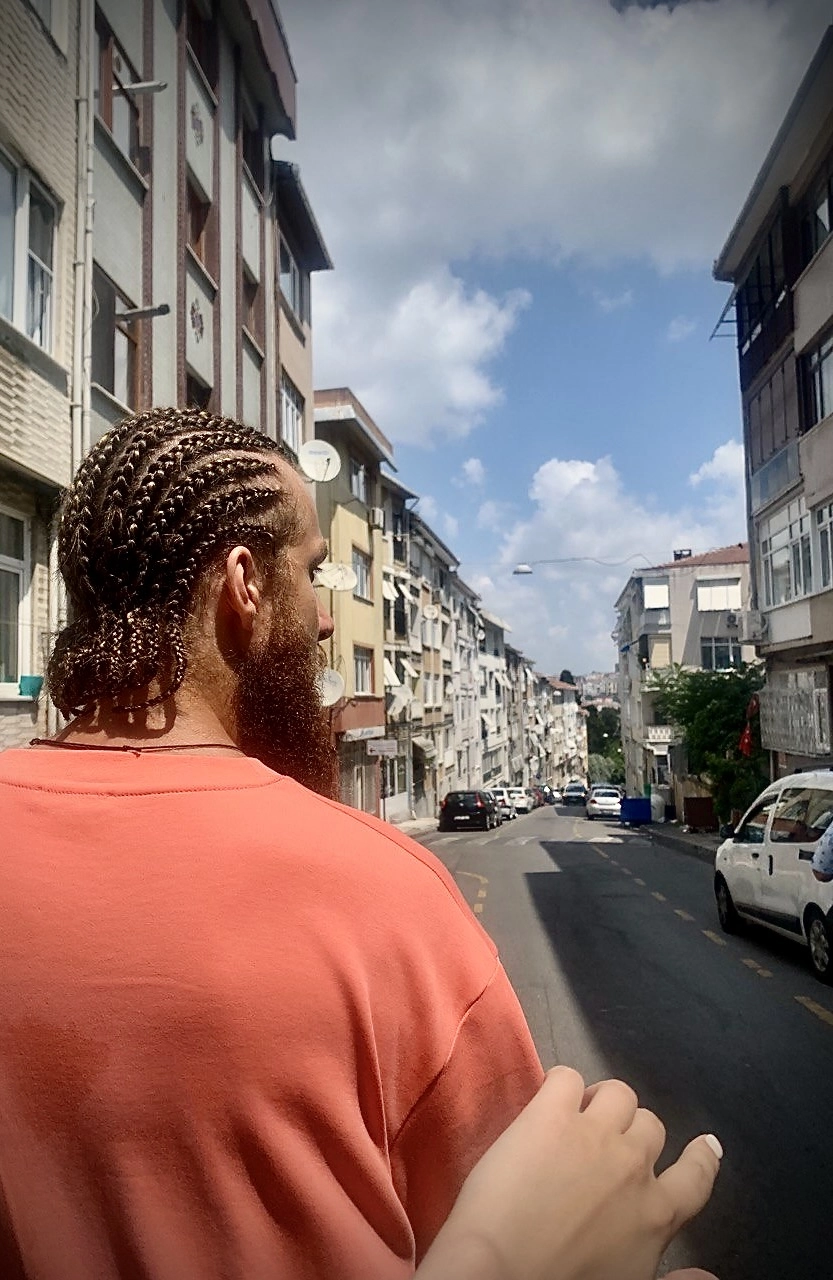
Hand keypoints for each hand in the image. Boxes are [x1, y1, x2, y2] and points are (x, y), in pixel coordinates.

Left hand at [416, 1066, 720, 1279]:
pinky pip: (567, 1076)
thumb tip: (711, 1276)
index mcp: (657, 1215)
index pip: (696, 1177)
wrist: (502, 1274)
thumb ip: (676, 1278)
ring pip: (618, 1093)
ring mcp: (593, 1134)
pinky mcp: (549, 1114)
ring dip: (603, 1102)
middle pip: (651, 1125)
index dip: (702, 1158)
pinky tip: (548, 1102)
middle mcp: (634, 1166)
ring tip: (579, 1115)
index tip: (707, 1144)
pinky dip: (560, 1084)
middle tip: (606, 1145)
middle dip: (633, 1131)